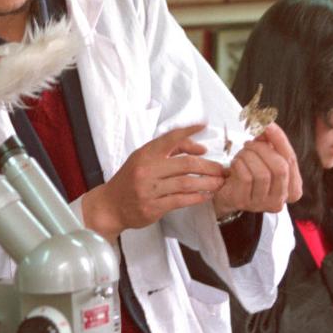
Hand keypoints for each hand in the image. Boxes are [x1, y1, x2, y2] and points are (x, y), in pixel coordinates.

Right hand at [81, 126, 226, 240]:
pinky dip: (197, 197)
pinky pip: (181, 200)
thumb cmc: (130, 180)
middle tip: (223, 169)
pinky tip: (207, 195)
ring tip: (220, 183)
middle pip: (186, 164)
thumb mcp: (144, 159)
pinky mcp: (153, 207)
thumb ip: (170, 151)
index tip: (204, 125)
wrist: (110, 206)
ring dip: (208, 183)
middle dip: (209, 166)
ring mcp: (149, 190)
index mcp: (145, 154)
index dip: (189, 131)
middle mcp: (147, 170)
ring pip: (186, 183)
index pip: (170, 138)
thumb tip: (201, 149)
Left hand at [213, 123, 302, 218]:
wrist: (226, 192)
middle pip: (280, 168)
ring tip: (241, 154)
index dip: (280, 139)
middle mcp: (279, 200)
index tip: (268, 124)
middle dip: (263, 149)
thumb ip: (270, 142)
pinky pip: (246, 178)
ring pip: (262, 174)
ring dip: (249, 157)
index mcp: (292, 189)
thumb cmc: (250, 173)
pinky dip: (239, 164)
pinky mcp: (243, 202)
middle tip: (249, 143)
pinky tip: (235, 164)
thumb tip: (267, 125)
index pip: (291, 160)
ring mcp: (261, 204)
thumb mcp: (264, 157)